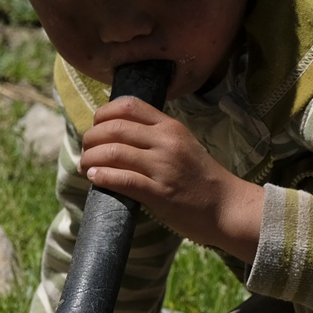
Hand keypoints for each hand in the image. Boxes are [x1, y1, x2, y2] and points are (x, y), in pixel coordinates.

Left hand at [79, 97, 263, 262]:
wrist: (226, 207)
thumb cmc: (202, 179)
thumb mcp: (184, 145)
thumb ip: (157, 137)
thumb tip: (119, 134)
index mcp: (171, 127)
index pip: (129, 106)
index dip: (103, 113)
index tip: (96, 126)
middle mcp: (166, 142)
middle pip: (114, 128)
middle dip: (91, 138)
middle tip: (86, 149)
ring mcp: (163, 167)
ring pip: (113, 152)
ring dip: (91, 158)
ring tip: (85, 166)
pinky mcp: (160, 193)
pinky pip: (122, 179)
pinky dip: (102, 177)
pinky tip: (94, 178)